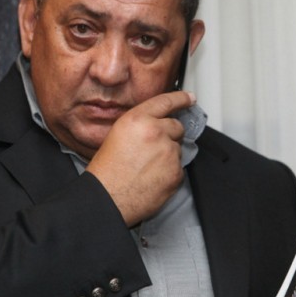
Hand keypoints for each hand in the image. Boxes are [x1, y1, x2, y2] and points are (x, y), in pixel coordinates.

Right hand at [86, 91, 195, 226]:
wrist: (107, 198)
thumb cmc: (106, 171)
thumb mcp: (117, 135)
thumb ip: (139, 124)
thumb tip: (156, 123)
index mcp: (138, 120)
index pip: (166, 102)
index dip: (181, 99)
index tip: (189, 98)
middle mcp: (155, 132)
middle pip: (177, 126)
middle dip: (170, 134)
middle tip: (153, 148)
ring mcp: (168, 152)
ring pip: (178, 148)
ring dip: (168, 155)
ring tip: (147, 167)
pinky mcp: (176, 172)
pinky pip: (178, 168)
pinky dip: (169, 172)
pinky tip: (152, 178)